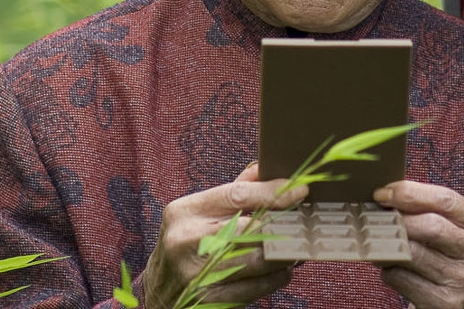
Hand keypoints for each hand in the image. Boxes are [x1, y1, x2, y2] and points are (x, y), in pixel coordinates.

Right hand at [142, 163, 308, 307]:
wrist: (159, 291)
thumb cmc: (186, 244)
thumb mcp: (198, 213)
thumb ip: (232, 191)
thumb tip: (266, 168)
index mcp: (185, 211)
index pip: (237, 195)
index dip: (273, 192)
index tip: (300, 190)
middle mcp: (186, 241)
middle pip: (252, 228)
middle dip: (284, 225)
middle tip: (304, 222)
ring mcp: (196, 274)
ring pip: (258, 260)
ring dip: (285, 254)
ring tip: (297, 247)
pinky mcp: (208, 300)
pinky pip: (256, 288)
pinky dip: (275, 278)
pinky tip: (282, 270)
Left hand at [372, 180, 463, 308]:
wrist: (460, 308)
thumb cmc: (450, 259)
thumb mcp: (453, 231)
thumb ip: (430, 210)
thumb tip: (387, 193)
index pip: (446, 199)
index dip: (410, 193)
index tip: (382, 192)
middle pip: (431, 226)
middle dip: (398, 219)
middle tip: (375, 217)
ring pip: (412, 253)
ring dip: (387, 245)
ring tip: (376, 240)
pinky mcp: (447, 303)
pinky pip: (402, 278)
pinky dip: (389, 270)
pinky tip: (391, 267)